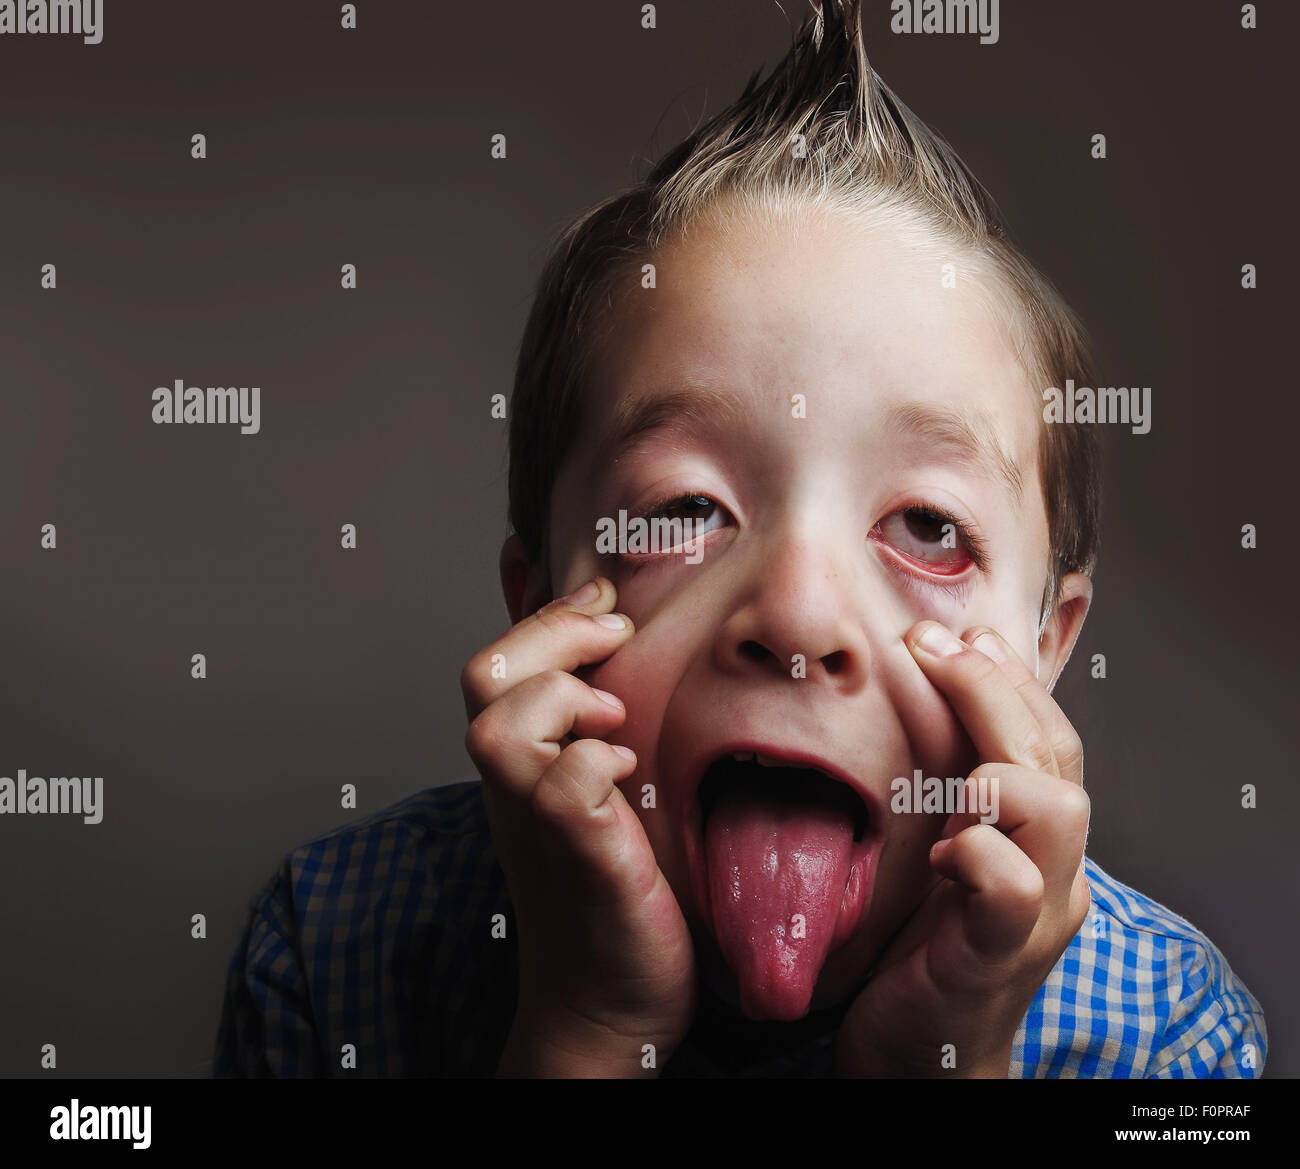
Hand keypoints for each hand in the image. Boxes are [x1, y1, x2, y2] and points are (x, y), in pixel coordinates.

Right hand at [461, 577, 695, 1075]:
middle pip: (485, 677)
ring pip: (500, 727)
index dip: (545, 614)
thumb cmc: (613, 896)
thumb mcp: (601, 796)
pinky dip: (596, 763)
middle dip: (551, 632)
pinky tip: (629, 773)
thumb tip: (624, 665)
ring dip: (562, 699)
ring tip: (614, 716)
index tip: (604, 598)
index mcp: (521, 766)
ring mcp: (539, 826)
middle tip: (614, 632)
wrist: (607, 1008)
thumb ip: (596, 735)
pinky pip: (564, 788)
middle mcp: (514, 790)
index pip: (496, 663)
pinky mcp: (583, 860)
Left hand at [835, 621, 1090, 1076]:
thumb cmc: (921, 951)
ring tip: (954, 760)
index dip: (1006, 678)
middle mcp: (1051, 869)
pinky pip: (1016, 893)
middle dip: (995, 689)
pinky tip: (947, 847)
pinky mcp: (996, 958)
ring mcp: (1034, 915)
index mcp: (1033, 838)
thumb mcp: (933, 854)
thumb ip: (938, 793)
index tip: (957, 633)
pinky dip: (985, 855)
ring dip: (1004, 766)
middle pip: (1053, 755)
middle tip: (935, 645)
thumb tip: (907, 705)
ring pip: (1060, 812)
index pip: (1045, 737)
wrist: (924, 1061)